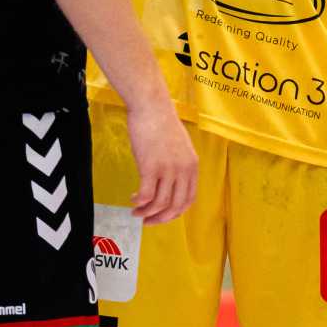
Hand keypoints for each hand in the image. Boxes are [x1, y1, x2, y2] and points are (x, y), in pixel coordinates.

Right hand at [125, 98, 197, 224]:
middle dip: (160, 218)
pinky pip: (146, 195)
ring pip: (159, 204)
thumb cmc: (161, 123)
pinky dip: (139, 202)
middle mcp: (183, 170)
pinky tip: (133, 199)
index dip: (175, 213)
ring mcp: (168, 169)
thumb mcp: (180, 146)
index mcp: (192, 165)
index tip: (162, 216)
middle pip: (175, 206)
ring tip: (136, 211)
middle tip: (147, 221)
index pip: (189, 200)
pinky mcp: (150, 166)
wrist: (151, 106)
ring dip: (146, 212)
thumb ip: (179, 164)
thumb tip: (170, 182)